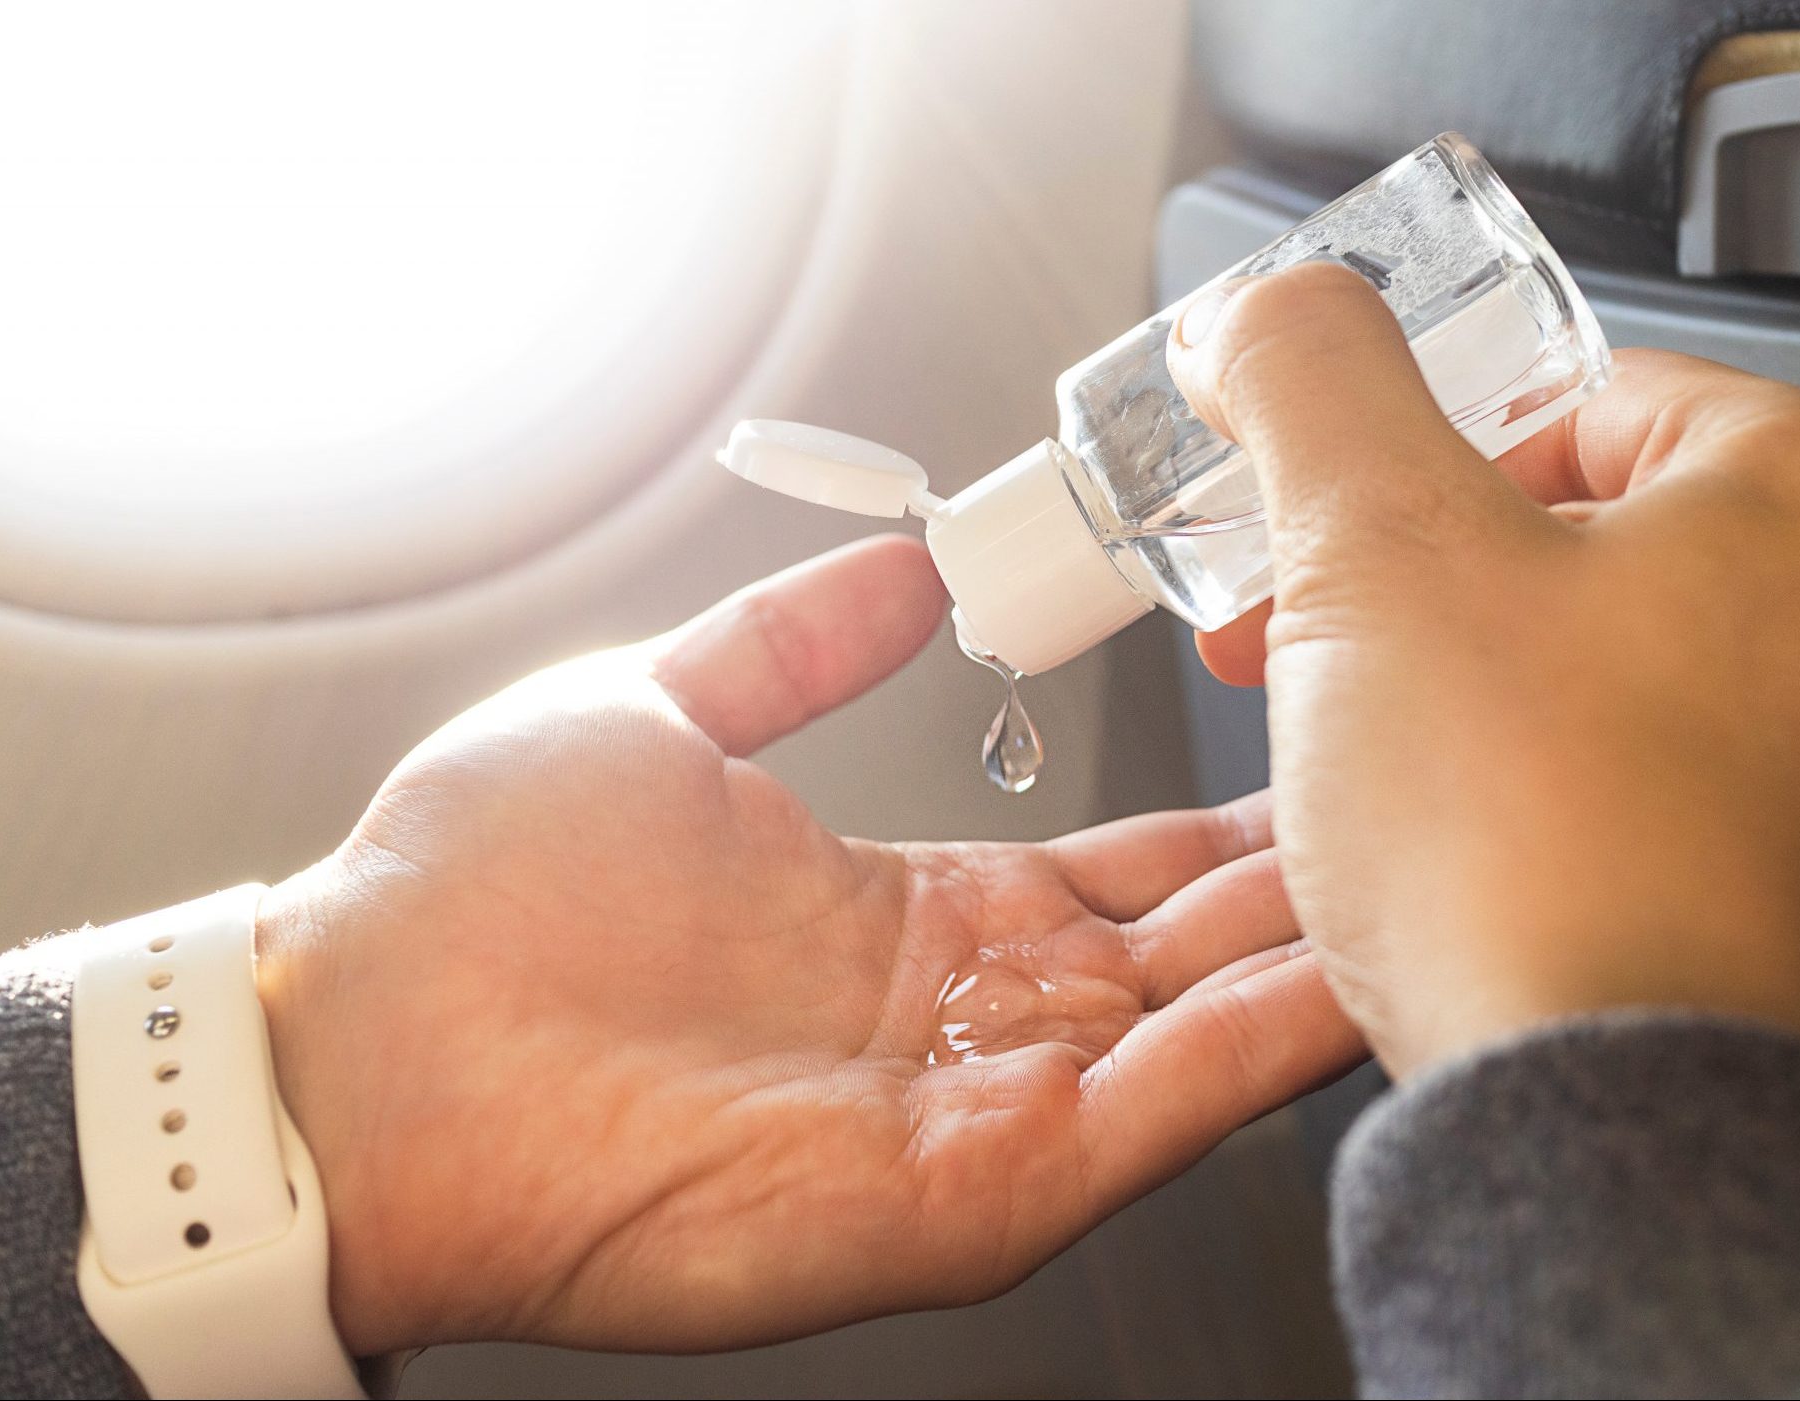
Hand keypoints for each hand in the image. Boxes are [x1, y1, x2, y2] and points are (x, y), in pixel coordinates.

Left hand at [251, 535, 1359, 1355]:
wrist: (356, 1051)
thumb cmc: (464, 899)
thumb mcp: (649, 711)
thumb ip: (789, 649)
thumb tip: (896, 572)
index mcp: (907, 915)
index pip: (1120, 872)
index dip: (1227, 820)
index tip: (1326, 746)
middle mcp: (960, 1020)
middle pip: (1187, 954)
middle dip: (1310, 882)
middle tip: (1435, 801)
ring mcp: (973, 1112)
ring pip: (1195, 1034)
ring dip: (1316, 958)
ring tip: (1442, 878)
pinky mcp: (963, 1197)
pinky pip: (1143, 1121)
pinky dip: (1256, 1057)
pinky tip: (1353, 981)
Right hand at [1166, 264, 1799, 1080]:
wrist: (1626, 1156)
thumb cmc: (1555, 865)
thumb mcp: (1378, 551)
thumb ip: (1316, 382)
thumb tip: (1280, 312)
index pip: (1569, 398)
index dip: (1394, 464)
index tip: (1307, 528)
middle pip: (1585, 546)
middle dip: (1411, 598)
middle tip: (1304, 654)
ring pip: (1605, 686)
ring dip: (1458, 710)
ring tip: (1370, 780)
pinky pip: (1644, 813)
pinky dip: (1536, 821)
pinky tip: (1458, 876)